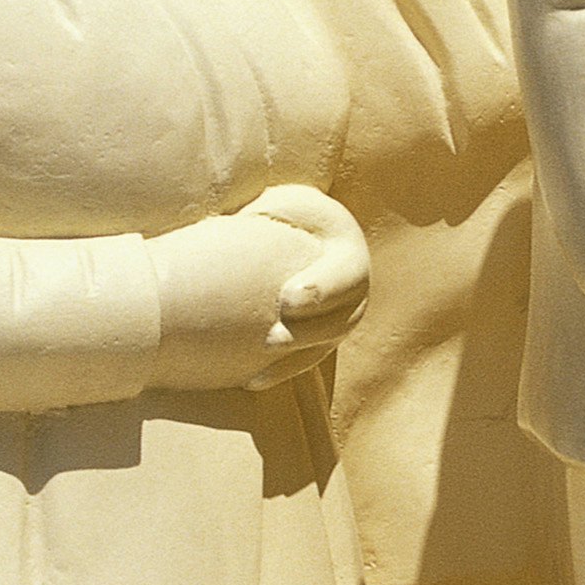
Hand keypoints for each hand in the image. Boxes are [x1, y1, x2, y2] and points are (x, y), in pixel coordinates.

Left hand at [154, 182, 371, 387]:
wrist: (301, 230)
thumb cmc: (283, 214)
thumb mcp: (281, 202)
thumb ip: (267, 214)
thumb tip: (230, 222)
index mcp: (347, 250)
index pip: (345, 275)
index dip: (321, 290)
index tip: (286, 298)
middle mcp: (354, 289)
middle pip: (339, 319)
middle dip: (305, 332)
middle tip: (271, 339)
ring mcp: (341, 317)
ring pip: (324, 346)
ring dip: (292, 359)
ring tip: (259, 364)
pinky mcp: (322, 337)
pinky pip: (307, 361)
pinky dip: (281, 372)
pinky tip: (250, 382)